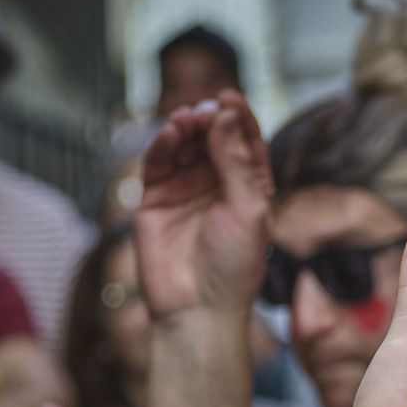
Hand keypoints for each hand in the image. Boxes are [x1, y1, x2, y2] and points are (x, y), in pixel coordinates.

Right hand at [135, 91, 271, 324]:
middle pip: (213, 137)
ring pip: (185, 145)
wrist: (198, 307)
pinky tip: (170, 134)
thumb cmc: (234, 266)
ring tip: (186, 119)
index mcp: (249, 187)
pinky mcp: (156, 200)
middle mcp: (218, 185)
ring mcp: (186, 190)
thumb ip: (238, 162)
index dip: (239, 117)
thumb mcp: (249, 210)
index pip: (246, 141)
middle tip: (205, 111)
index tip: (231, 98)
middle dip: (209, 119)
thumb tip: (226, 115)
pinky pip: (158, 163)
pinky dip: (163, 144)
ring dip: (186, 127)